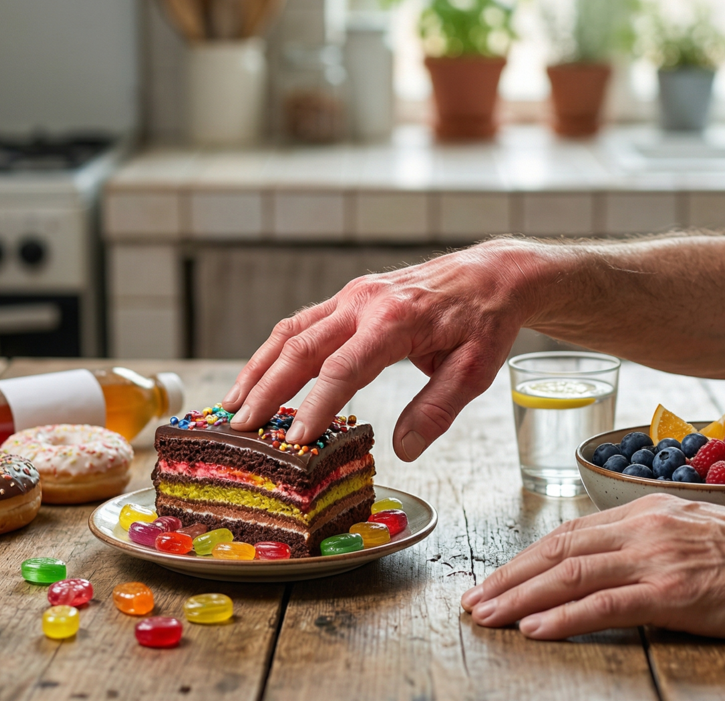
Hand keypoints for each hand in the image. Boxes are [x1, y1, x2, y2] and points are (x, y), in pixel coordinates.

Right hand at [221, 240, 541, 460]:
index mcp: (395, 320)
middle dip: (266, 390)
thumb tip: (403, 449)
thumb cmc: (484, 322)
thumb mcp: (475, 370)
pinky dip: (274, 352)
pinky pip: (301, 323)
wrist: (491, 274)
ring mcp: (352, 296)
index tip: (295, 439)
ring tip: (233, 405)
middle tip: (241, 428)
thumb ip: (437, 409)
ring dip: (258, 368)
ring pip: (291, 331)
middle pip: (301, 348)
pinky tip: (259, 377)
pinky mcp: (348, 297)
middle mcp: (364, 302)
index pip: (343, 368)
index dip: (316, 405)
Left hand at [460, 494, 724, 639]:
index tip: (495, 577)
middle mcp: (644, 528)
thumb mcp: (695, 532)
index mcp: (646, 512)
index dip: (525, 557)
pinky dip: (563, 617)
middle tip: (473, 600)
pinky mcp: (674, 592)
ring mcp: (657, 559)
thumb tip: (611, 561)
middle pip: (558, 551)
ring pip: (571, 575)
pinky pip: (605, 605)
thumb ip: (650, 541)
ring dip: (520, 597)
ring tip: (487, 616)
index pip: (569, 534)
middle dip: (508, 577)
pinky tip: (535, 629)